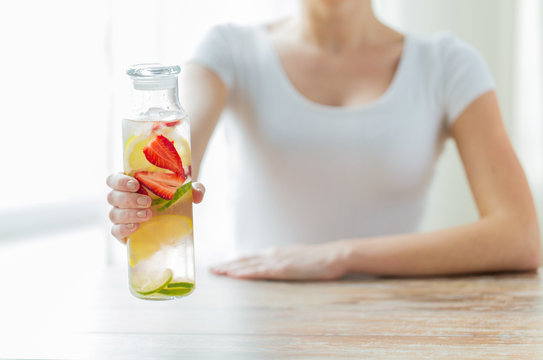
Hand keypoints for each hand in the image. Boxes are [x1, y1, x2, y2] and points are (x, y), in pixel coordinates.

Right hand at [106, 172, 204, 243]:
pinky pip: (115, 231)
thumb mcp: (183, 189)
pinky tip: (136, 227)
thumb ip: (193, 188)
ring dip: (129, 214)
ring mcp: (120, 215)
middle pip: (112, 197)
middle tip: (148, 202)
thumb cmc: (171, 195)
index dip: (120, 181)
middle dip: (129, 199)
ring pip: (113, 214)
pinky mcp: (123, 232)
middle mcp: (121, 199)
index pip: (113, 179)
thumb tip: (198, 195)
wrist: (171, 215)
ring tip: (148, 215)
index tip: (136, 184)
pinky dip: (123, 229)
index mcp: (129, 183)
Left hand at [210, 243, 347, 280]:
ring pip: (247, 264)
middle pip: (245, 259)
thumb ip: (287, 262)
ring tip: (216, 271)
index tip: (222, 264)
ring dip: (230, 268)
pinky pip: (259, 271)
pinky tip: (234, 274)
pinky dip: (244, 272)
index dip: (235, 261)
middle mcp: (273, 254)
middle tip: (211, 268)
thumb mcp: (299, 260)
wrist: (334, 255)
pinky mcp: (282, 268)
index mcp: (277, 252)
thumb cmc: (320, 259)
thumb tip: (278, 267)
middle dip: (227, 264)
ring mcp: (277, 260)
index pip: (251, 257)